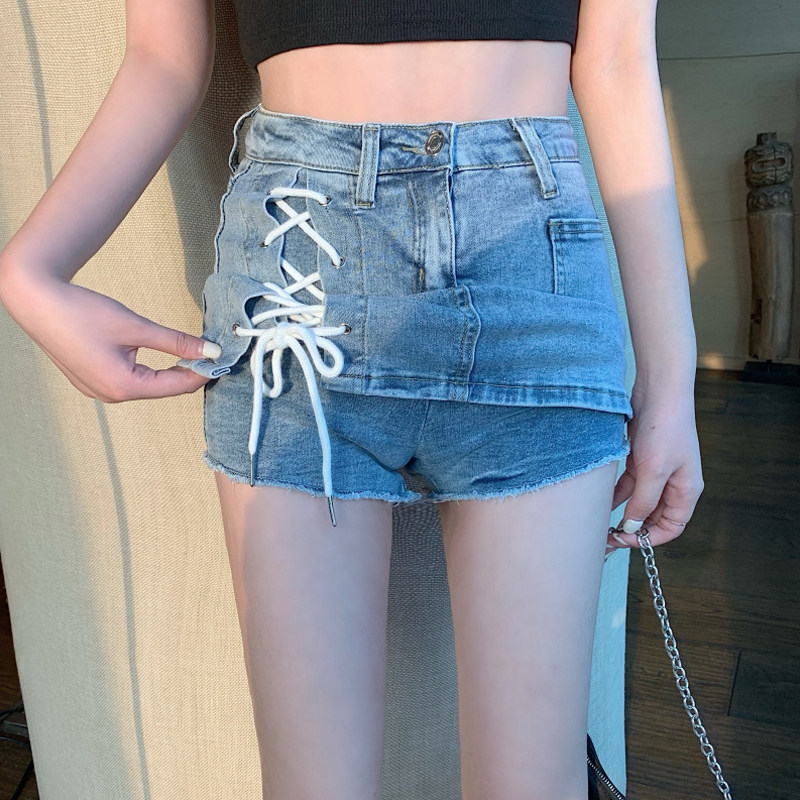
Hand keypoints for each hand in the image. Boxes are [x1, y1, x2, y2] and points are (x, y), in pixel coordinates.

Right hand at [0, 268, 217, 401]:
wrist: (36, 301)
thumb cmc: (82, 312)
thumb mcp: (136, 326)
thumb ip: (175, 341)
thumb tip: (210, 350)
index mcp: (123, 387)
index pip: (177, 386)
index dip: (202, 373)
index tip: (220, 359)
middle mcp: (111, 396)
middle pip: (162, 388)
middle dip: (187, 372)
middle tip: (209, 355)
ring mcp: (98, 391)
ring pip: (146, 385)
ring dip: (168, 371)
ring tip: (190, 354)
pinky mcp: (91, 381)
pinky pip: (128, 380)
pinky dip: (147, 370)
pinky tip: (160, 357)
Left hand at [606, 389, 703, 554]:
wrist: (658, 390)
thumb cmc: (664, 428)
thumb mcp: (653, 471)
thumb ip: (643, 502)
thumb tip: (633, 527)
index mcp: (686, 490)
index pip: (672, 527)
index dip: (650, 539)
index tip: (625, 541)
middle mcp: (673, 483)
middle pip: (654, 517)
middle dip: (633, 529)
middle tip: (607, 537)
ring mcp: (656, 471)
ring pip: (638, 502)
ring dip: (621, 513)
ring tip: (599, 523)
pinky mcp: (641, 459)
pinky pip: (627, 485)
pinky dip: (615, 494)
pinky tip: (598, 501)